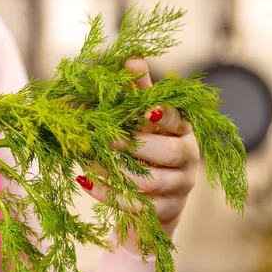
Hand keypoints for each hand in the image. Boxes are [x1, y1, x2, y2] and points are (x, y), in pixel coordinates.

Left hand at [77, 59, 199, 250]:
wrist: (151, 200)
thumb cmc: (144, 149)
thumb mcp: (141, 121)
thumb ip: (137, 92)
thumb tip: (131, 58)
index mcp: (183, 131)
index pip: (180, 120)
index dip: (164, 115)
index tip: (145, 110)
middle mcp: (187, 159)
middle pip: (167, 152)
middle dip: (131, 144)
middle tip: (100, 137)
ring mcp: (179, 188)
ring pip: (149, 181)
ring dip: (114, 170)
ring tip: (86, 159)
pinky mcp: (164, 213)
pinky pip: (136, 206)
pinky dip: (107, 193)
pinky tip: (84, 181)